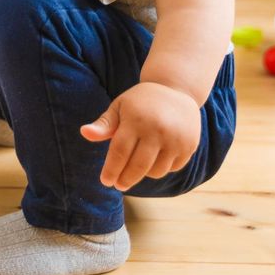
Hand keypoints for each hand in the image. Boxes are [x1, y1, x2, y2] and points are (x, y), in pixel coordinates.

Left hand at [80, 82, 200, 190]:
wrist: (176, 89)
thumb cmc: (140, 101)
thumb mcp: (120, 107)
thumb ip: (104, 124)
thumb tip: (84, 133)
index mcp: (136, 119)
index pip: (120, 152)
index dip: (111, 170)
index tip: (105, 181)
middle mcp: (157, 129)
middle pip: (138, 166)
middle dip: (125, 179)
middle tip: (119, 185)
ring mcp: (176, 139)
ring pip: (155, 171)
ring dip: (143, 174)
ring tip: (136, 168)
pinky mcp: (189, 145)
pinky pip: (172, 168)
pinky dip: (161, 168)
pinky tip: (154, 161)